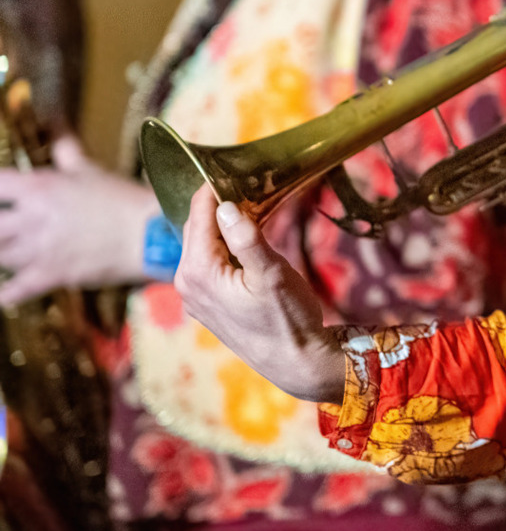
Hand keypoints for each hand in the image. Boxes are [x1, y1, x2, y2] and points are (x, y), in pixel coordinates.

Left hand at [0, 136, 153, 304]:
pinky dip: (6, 294)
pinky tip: (3, 293)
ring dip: (1, 254)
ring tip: (7, 251)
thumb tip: (56, 122)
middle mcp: (31, 218)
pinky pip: (13, 291)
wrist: (153, 235)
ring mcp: (37, 249)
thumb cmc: (125, 201)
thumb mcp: (93, 171)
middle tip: (4, 228)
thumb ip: (67, 149)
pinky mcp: (49, 276)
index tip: (0, 192)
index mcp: (40, 188)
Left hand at [172, 185, 344, 403]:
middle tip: (246, 183)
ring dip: (220, 225)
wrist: (294, 362)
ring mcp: (194, 296)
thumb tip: (227, 206)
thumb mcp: (272, 275)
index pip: (199, 215)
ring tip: (249, 206)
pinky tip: (244, 239)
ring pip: (201, 245)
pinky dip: (222, 246)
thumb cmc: (287, 319)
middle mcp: (186, 283)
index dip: (215, 189)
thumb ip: (248, 239)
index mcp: (197, 271)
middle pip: (196, 228)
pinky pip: (207, 263)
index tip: (234, 167)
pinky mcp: (207, 304)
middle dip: (217, 205)